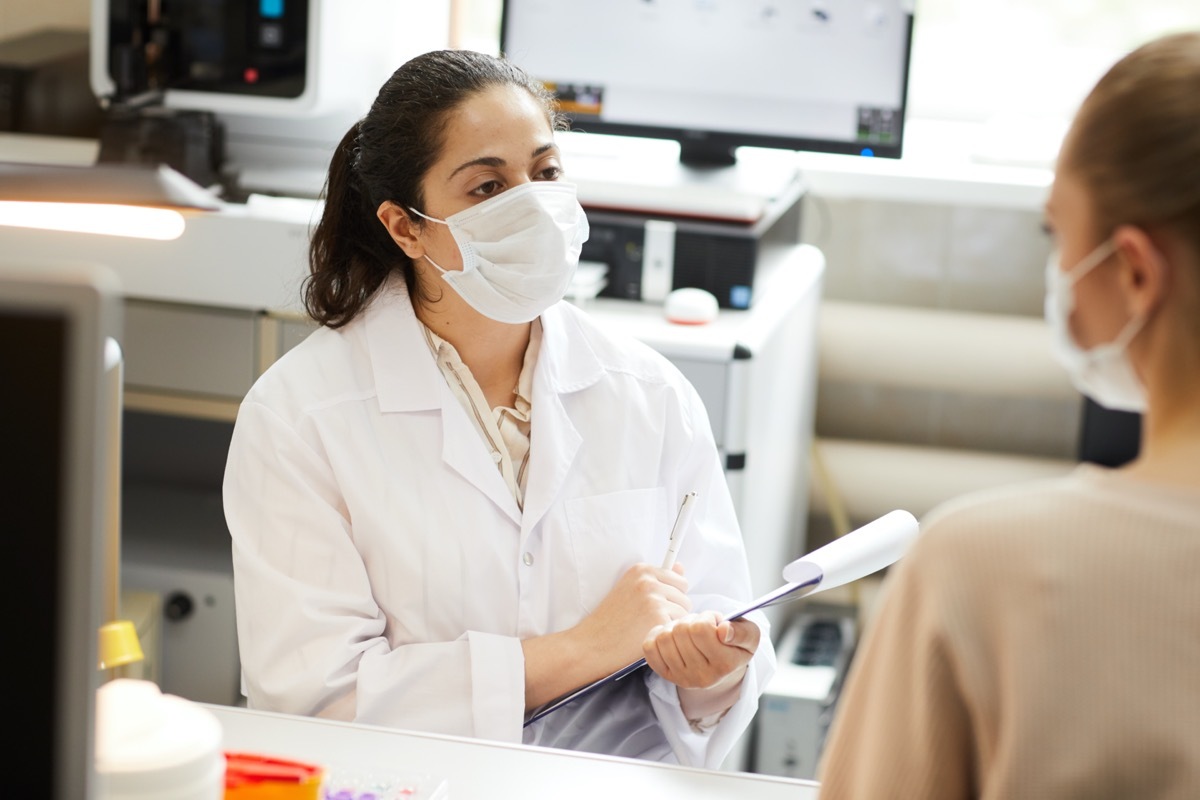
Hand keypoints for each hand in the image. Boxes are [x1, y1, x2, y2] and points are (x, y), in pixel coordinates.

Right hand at [574, 563, 691, 671]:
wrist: (592, 644)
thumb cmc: (610, 621)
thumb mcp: (630, 590)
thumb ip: (658, 578)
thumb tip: (680, 567)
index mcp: (641, 570)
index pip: (679, 580)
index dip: (670, 597)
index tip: (653, 606)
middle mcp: (648, 580)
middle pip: (684, 595)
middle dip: (673, 610)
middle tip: (648, 620)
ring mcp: (653, 598)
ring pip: (684, 611)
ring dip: (671, 622)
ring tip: (647, 627)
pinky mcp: (658, 618)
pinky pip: (678, 626)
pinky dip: (667, 634)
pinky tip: (648, 636)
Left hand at [642, 610, 759, 690]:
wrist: (722, 666)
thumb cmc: (734, 644)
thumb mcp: (749, 635)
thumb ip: (742, 632)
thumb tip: (723, 631)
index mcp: (724, 665)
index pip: (701, 630)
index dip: (706, 617)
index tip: (714, 621)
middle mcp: (702, 677)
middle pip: (681, 631)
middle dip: (690, 620)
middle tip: (700, 625)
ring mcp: (681, 678)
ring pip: (664, 638)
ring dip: (674, 626)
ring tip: (688, 631)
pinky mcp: (665, 675)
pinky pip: (650, 647)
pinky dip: (657, 634)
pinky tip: (672, 636)